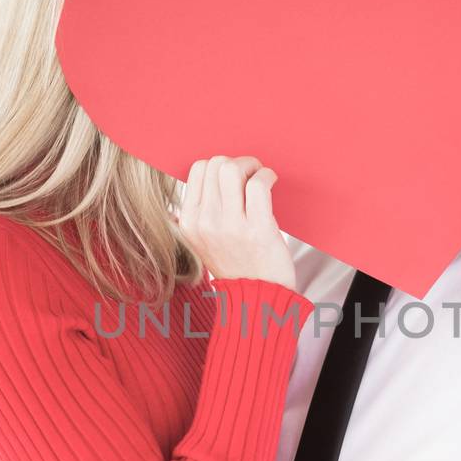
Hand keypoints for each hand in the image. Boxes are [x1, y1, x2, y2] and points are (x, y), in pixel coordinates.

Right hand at [178, 155, 296, 289]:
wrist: (258, 298)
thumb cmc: (237, 264)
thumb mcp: (204, 240)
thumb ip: (202, 211)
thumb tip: (211, 173)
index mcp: (189, 223)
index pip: (198, 169)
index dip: (219, 165)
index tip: (235, 176)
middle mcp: (205, 223)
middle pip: (216, 165)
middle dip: (238, 162)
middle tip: (251, 175)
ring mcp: (230, 227)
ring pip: (233, 169)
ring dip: (252, 165)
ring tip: (260, 177)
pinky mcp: (257, 229)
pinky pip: (258, 184)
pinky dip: (267, 176)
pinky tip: (271, 182)